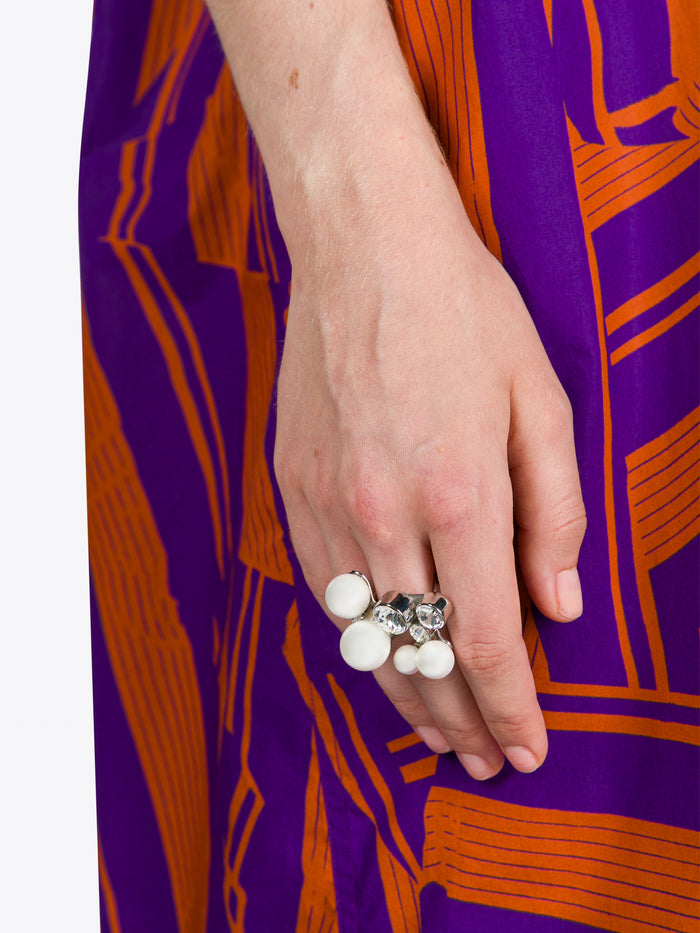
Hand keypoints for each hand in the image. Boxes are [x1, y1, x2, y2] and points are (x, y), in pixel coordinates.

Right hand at [274, 143, 585, 780]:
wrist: (364, 248)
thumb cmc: (463, 312)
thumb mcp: (541, 400)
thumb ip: (555, 512)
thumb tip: (560, 604)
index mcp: (458, 493)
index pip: (484, 638)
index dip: (511, 706)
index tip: (528, 749)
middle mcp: (384, 513)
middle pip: (420, 653)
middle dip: (460, 720)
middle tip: (486, 759)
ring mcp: (328, 503)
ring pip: (364, 636)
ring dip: (404, 694)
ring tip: (438, 735)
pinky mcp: (293, 487)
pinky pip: (324, 588)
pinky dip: (359, 636)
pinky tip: (381, 654)